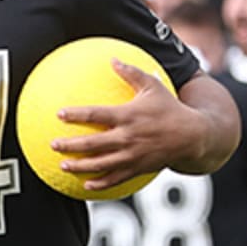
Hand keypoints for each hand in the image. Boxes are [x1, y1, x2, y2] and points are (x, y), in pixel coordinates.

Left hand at [53, 59, 200, 191]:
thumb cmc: (170, 108)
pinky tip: (86, 186)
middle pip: (93, 144)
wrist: (193, 136)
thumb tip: (112, 59)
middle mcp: (128, 137)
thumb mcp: (153, 86)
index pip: (96, 115)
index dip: (76, 115)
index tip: (59, 114)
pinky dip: (100, 184)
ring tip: (63, 166)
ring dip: (80, 166)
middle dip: (71, 145)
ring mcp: (132, 156)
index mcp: (128, 116)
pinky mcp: (138, 169)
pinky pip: (116, 179)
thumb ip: (131, 72)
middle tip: (53, 145)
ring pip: (101, 164)